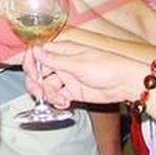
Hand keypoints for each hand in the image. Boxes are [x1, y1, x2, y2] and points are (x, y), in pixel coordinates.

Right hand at [22, 42, 147, 108]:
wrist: (125, 84)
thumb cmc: (107, 67)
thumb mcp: (78, 63)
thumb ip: (54, 60)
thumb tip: (35, 50)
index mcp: (62, 51)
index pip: (37, 54)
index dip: (30, 63)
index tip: (32, 74)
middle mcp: (61, 64)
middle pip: (37, 72)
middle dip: (36, 84)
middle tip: (40, 93)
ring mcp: (66, 78)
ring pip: (45, 87)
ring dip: (49, 95)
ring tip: (60, 100)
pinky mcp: (71, 92)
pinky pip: (56, 97)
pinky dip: (56, 102)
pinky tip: (65, 104)